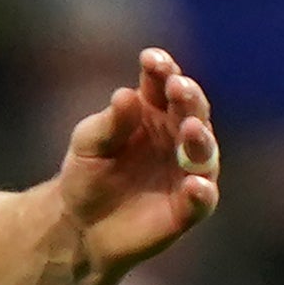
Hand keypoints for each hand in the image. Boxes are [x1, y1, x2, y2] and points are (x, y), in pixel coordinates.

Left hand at [53, 46, 220, 284]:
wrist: (79, 225)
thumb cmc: (88, 173)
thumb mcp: (89, 143)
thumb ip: (109, 123)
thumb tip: (126, 95)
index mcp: (154, 110)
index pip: (162, 83)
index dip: (161, 69)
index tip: (150, 59)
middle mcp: (178, 135)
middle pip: (191, 111)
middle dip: (187, 97)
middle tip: (177, 87)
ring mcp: (187, 170)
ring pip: (204, 151)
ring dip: (200, 138)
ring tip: (189, 129)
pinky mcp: (188, 207)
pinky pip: (202, 199)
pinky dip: (202, 192)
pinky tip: (194, 185)